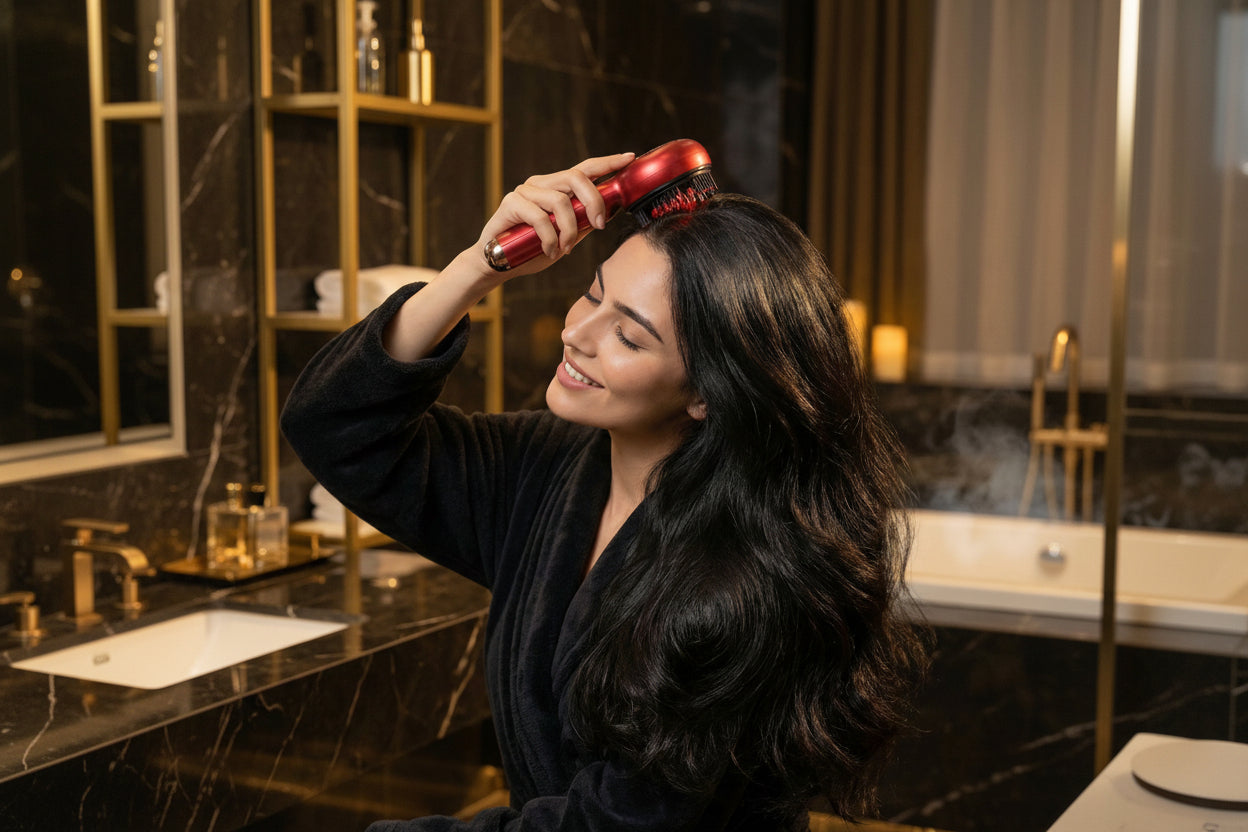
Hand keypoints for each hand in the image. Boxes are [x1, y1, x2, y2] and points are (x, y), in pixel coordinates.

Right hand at [474, 151, 636, 276]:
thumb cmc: (532, 250)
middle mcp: (541, 184)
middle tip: (599, 225)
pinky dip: (549, 238)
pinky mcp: (511, 203)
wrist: (500, 264)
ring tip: (564, 248)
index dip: (608, 163)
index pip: (585, 169)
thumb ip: (583, 223)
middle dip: (594, 201)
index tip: (629, 158)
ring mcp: (525, 191)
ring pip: (560, 201)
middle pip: (576, 177)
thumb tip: (611, 212)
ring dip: (569, 230)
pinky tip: (548, 251)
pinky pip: (540, 217)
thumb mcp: (566, 237)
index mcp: (556, 188)